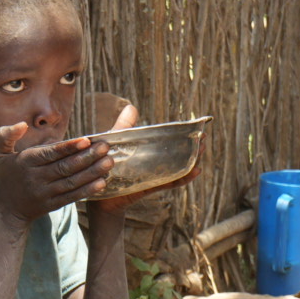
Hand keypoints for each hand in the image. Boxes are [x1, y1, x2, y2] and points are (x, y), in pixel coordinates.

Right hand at [0, 123, 113, 223]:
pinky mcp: (53, 205)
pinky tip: (102, 182)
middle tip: (106, 148)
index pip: (50, 154)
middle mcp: (36, 178)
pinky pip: (72, 196)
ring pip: (71, 182)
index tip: (86, 140)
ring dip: (92, 173)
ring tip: (109, 162)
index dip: (69, 147)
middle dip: (87, 158)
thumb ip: (5, 135)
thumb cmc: (6, 175)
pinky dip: (87, 190)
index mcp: (26, 162)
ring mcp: (45, 193)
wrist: (6, 210)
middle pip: (65, 167)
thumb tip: (21, 124)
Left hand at [89, 102, 204, 215]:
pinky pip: (168, 183)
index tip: (198, 129)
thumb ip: (124, 127)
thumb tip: (132, 106)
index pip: (169, 142)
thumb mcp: (114, 142)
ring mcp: (152, 176)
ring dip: (190, 161)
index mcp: (146, 151)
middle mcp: (152, 163)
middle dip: (192, 148)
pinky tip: (194, 171)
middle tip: (204, 139)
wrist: (95, 192)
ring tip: (201, 152)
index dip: (183, 136)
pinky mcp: (149, 187)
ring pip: (176, 168)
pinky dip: (181, 178)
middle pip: (177, 155)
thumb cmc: (103, 164)